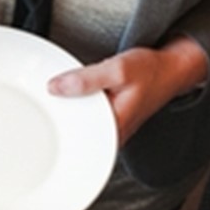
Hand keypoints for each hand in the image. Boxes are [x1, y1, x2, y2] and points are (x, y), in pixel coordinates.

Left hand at [47, 39, 209, 143]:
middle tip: (38, 112)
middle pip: (76, 137)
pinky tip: (69, 101)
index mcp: (113, 129)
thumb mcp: (117, 69)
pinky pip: (89, 119)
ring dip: (68, 117)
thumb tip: (55, 87)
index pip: (76, 139)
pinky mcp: (112, 120)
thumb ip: (86, 79)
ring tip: (51, 106)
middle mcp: (113, 136)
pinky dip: (79, 110)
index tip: (38, 120)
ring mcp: (112, 130)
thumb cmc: (150, 70)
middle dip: (58, 125)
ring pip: (82, 128)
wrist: (171, 69)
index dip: (55, 131)